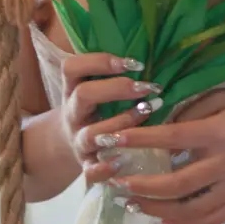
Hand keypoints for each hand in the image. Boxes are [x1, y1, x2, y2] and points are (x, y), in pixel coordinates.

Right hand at [60, 53, 162, 186]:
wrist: (66, 144)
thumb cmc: (94, 109)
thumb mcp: (95, 89)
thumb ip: (113, 74)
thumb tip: (157, 52)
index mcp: (72, 89)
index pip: (72, 67)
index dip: (100, 62)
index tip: (134, 63)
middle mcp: (72, 113)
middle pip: (83, 95)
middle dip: (117, 89)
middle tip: (148, 87)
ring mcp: (77, 140)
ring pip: (91, 133)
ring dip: (121, 123)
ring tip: (148, 113)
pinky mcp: (85, 165)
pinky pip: (90, 171)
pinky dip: (105, 168)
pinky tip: (125, 160)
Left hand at [106, 88, 224, 223]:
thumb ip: (194, 111)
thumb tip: (161, 126)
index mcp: (222, 133)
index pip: (172, 139)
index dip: (138, 140)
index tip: (112, 140)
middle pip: (176, 184)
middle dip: (140, 185)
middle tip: (115, 181)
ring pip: (189, 210)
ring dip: (156, 209)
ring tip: (132, 203)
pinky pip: (210, 221)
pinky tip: (163, 219)